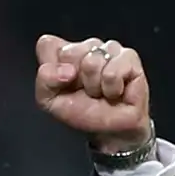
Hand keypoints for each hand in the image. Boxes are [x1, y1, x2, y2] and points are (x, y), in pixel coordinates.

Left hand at [34, 35, 151, 153]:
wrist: (109, 130)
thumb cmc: (82, 112)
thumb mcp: (50, 101)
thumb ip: (45, 80)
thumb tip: (66, 70)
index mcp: (65, 52)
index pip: (48, 44)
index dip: (52, 69)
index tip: (63, 84)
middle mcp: (87, 46)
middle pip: (70, 52)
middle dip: (76, 80)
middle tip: (85, 91)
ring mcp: (109, 49)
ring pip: (92, 61)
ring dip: (94, 86)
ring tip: (100, 92)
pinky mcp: (129, 57)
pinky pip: (112, 72)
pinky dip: (111, 88)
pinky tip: (115, 92)